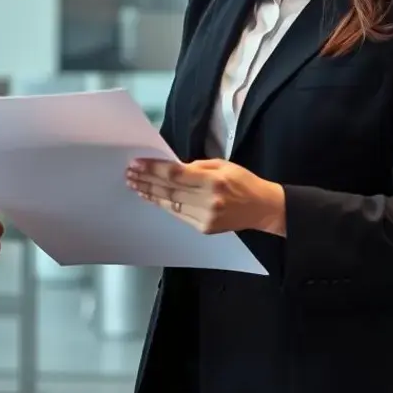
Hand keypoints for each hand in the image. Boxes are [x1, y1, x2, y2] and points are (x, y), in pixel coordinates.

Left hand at [125, 158, 286, 235]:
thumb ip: (195, 167)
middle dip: (146, 181)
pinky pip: (178, 214)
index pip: (175, 175)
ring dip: (150, 194)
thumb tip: (170, 169)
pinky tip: (152, 198)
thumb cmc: (242, 181)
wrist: (262, 208)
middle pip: (169, 190)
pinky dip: (163, 205)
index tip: (137, 164)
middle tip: (130, 174)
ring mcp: (206, 217)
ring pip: (170, 204)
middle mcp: (208, 200)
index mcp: (213, 181)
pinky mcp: (204, 228)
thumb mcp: (222, 165)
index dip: (153, 169)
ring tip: (135, 185)